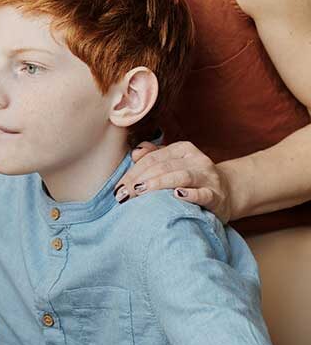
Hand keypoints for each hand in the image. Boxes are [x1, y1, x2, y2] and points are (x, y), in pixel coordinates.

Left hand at [114, 141, 232, 222]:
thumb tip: (135, 153)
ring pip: (180, 176)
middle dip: (139, 180)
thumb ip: (153, 156)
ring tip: (140, 192)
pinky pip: (203, 194)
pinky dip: (190, 194)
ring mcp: (207, 176)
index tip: (118, 188)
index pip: (152, 159)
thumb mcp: (173, 164)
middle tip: (123, 195)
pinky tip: (176, 195)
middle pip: (162, 167)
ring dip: (158, 184)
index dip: (133, 172)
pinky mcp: (217, 195)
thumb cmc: (191, 178)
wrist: (227, 193)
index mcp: (182, 149)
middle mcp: (196, 159)